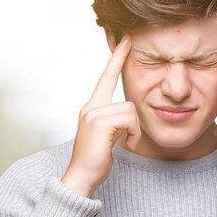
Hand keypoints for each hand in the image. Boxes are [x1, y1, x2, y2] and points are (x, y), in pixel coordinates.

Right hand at [61, 34, 140, 197]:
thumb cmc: (97, 159)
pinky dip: (133, 134)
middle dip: (133, 124)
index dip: (117, 58)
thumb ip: (116, 120)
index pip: (106, 77)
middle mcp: (90, 106)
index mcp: (92, 107)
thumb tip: (130, 116)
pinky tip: (124, 146)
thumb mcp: (109, 135)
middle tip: (127, 136)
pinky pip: (130, 118)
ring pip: (131, 110)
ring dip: (134, 131)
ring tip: (125, 144)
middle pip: (127, 100)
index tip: (126, 39)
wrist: (82, 177)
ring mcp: (93, 112)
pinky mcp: (99, 121)